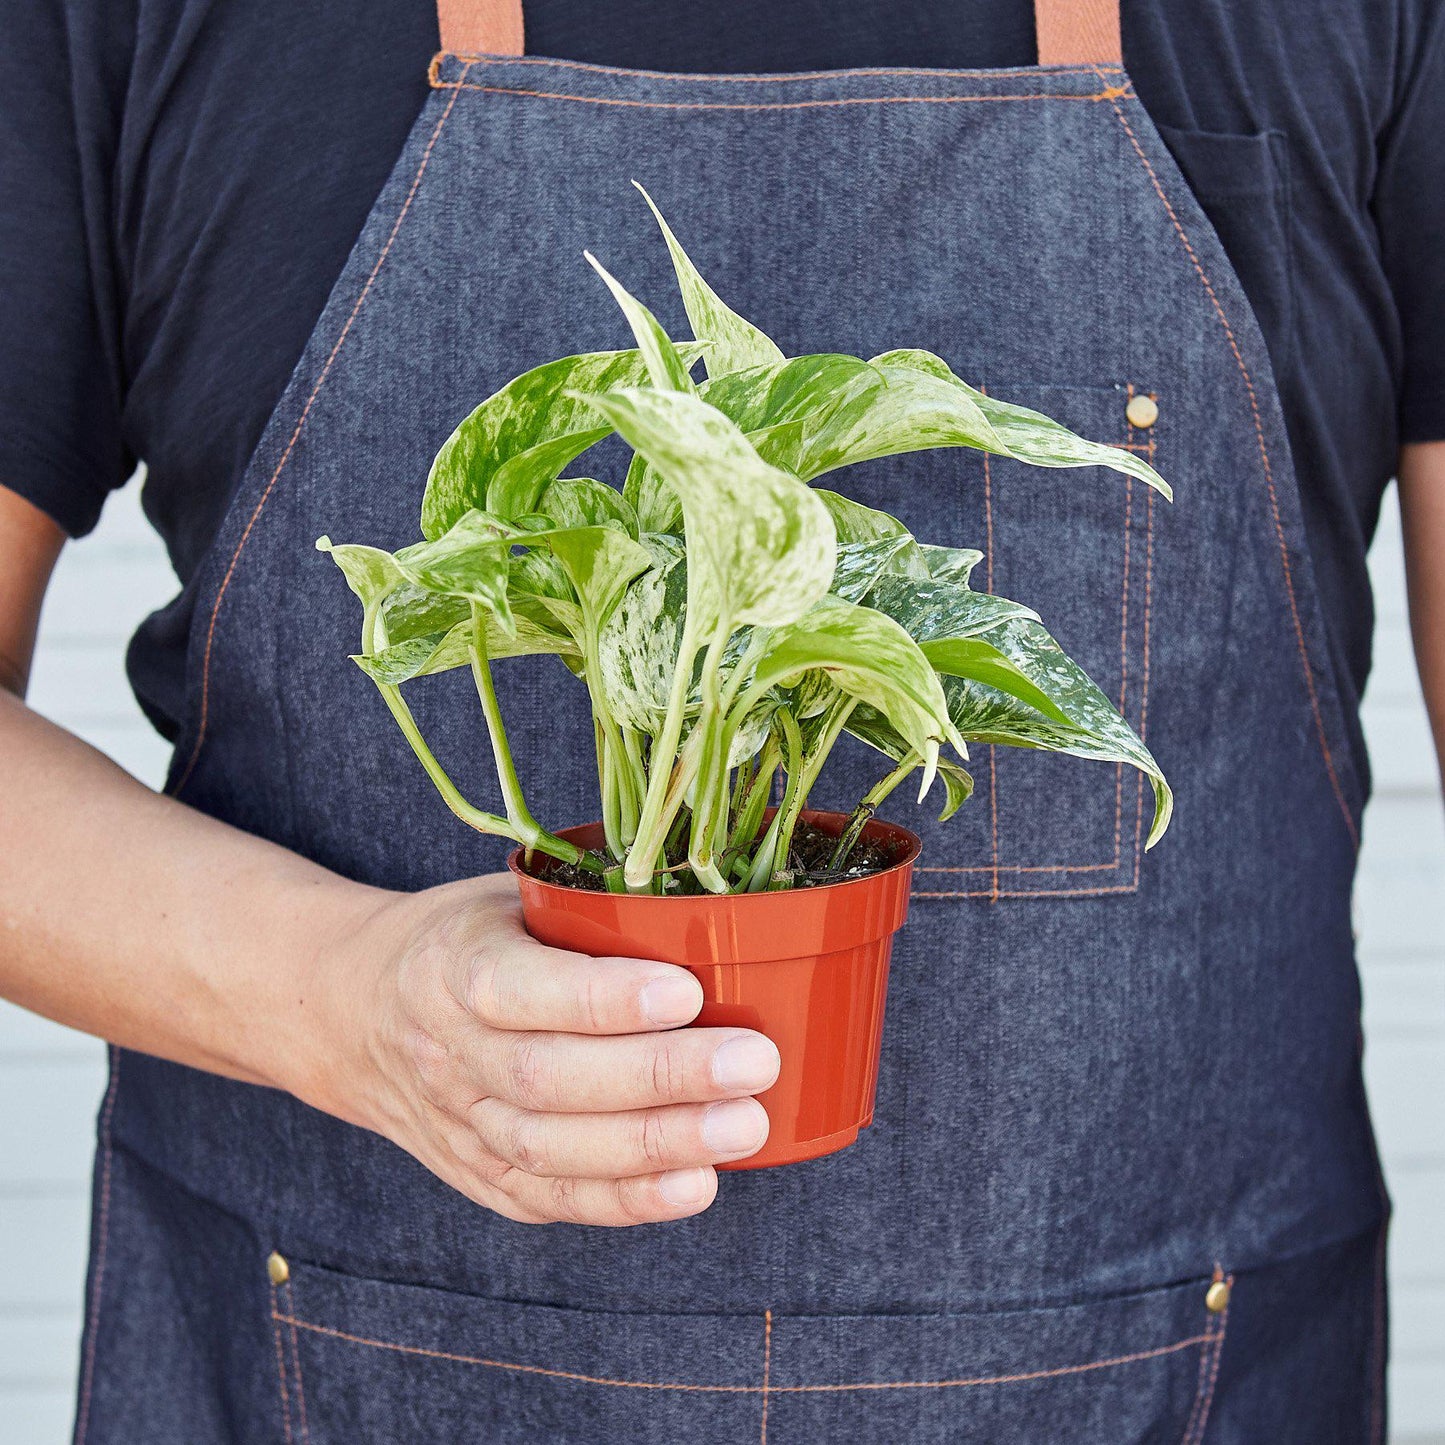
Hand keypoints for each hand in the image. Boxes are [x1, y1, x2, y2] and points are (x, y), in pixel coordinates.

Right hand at [304, 873, 778, 1225]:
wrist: (355, 1012)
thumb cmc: (469, 938)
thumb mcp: (508, 897)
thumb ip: (587, 911)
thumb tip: (719, 913)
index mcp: (449, 965)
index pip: (519, 988)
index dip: (602, 997)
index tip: (687, 990)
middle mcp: (446, 1050)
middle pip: (547, 1078)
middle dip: (659, 1077)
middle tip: (753, 1064)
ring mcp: (456, 1122)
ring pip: (550, 1148)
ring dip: (655, 1145)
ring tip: (743, 1126)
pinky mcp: (476, 1175)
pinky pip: (550, 1197)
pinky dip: (625, 1200)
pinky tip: (695, 1185)